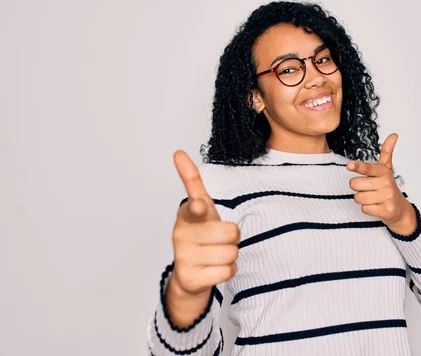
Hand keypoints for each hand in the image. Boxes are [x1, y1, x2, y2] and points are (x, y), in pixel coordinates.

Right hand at [169, 150, 239, 296]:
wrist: (189, 274)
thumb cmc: (200, 233)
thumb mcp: (200, 208)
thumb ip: (192, 182)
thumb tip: (178, 152)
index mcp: (187, 215)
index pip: (194, 208)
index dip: (198, 208)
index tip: (199, 206)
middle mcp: (181, 235)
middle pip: (231, 232)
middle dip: (232, 238)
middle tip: (218, 240)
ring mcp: (184, 257)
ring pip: (231, 253)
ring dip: (230, 255)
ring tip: (215, 255)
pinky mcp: (190, 278)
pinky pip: (227, 271)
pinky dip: (227, 271)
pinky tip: (213, 269)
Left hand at [347, 133, 416, 233]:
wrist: (400, 209)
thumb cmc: (388, 187)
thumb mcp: (387, 169)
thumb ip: (387, 152)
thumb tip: (393, 134)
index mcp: (384, 172)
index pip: (368, 168)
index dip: (358, 167)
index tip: (350, 165)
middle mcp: (386, 183)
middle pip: (355, 184)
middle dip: (358, 188)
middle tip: (368, 188)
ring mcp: (387, 197)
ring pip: (358, 197)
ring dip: (362, 199)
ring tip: (373, 198)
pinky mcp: (385, 211)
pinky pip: (364, 209)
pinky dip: (367, 209)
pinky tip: (376, 206)